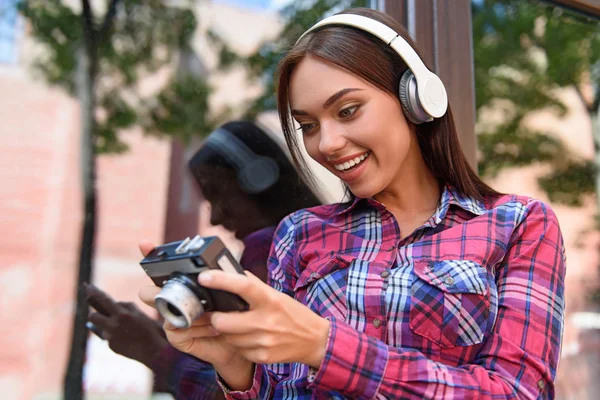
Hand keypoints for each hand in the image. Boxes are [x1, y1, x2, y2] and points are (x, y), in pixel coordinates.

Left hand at [85, 283, 167, 367]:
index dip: (95, 292)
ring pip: (101, 327)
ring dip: (107, 325)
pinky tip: (126, 338)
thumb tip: (115, 305)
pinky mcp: (111, 347)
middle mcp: (113, 326)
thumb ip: (127, 307)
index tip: (88, 286)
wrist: (153, 352)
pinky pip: (108, 337)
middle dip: (95, 314)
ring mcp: (110, 337)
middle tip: (103, 314)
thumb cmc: (150, 331)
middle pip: (93, 316)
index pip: (104, 300)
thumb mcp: (140, 314)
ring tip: (121, 328)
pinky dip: (114, 335)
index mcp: (122, 315)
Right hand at [137, 241, 246, 371]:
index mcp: (186, 282)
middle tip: (176, 294)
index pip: (162, 266)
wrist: (242, 341)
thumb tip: (221, 268)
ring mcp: (172, 318)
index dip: (149, 254)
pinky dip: (200, 328)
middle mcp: (173, 299)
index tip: (145, 244)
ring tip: (215, 315)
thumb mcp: (235, 290)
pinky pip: (179, 330)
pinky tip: (214, 328)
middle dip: (155, 293)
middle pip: (149, 292)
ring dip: (195, 314)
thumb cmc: (236, 312)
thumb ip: (227, 277)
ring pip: (168, 313)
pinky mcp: (176, 337)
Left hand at [199, 270, 330, 367]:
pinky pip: (239, 350)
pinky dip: (239, 344)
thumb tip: (231, 272)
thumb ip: (255, 286)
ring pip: (228, 338)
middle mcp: (266, 320)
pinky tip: (250, 339)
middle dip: (216, 318)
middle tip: (220, 314)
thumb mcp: (276, 295)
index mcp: (269, 299)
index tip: (204, 277)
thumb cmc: (293, 314)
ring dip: (228, 332)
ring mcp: (264, 341)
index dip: (220, 281)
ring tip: (240, 327)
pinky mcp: (263, 356)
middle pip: (223, 321)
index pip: (243, 286)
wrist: (314, 340)